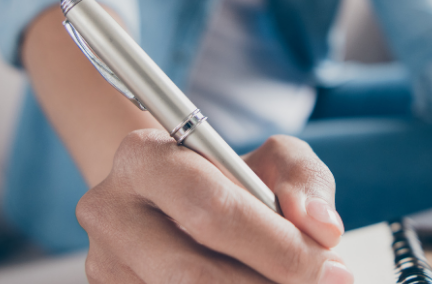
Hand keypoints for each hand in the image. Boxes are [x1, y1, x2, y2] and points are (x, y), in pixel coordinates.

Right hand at [77, 130, 352, 283]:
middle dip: (268, 282)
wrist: (172, 206)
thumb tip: (323, 227)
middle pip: (193, 274)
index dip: (276, 245)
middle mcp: (110, 212)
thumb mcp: (272, 160)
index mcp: (144, 158)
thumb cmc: (229, 181)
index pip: (211, 209)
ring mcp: (103, 264)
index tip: (327, 264)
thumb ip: (305, 181)